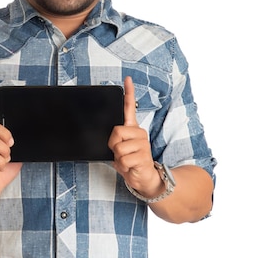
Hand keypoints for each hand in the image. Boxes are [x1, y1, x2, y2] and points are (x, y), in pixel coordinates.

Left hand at [108, 77, 162, 198]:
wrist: (143, 178)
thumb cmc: (130, 162)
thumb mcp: (119, 149)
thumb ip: (115, 140)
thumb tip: (112, 136)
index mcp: (132, 129)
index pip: (130, 107)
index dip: (128, 92)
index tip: (127, 79)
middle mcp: (139, 133)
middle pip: (116, 131)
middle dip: (113, 145)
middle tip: (119, 153)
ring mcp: (143, 144)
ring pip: (119, 148)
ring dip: (118, 158)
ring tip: (126, 161)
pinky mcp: (144, 156)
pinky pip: (123, 160)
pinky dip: (123, 166)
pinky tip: (130, 167)